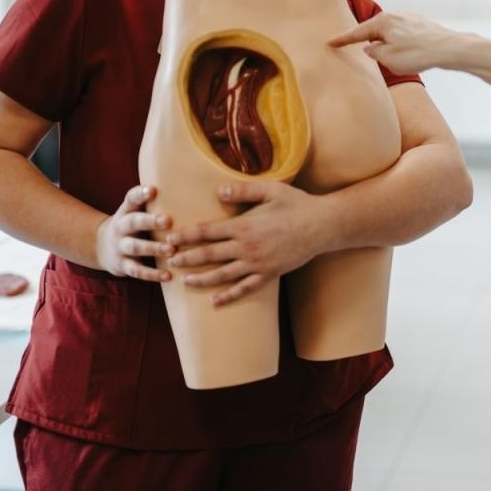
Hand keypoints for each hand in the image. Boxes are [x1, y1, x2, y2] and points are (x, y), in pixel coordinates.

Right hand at [93, 184, 174, 282]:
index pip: (131, 199)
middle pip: (134, 222)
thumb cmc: (131, 225)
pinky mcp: (122, 265)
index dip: (140, 194)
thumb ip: (154, 204)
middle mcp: (121, 227)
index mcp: (126, 211)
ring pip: (136, 247)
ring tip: (171, 250)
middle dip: (150, 221)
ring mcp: (120, 247)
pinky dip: (152, 274)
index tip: (153, 190)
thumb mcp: (135, 212)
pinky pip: (137, 270)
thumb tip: (191, 190)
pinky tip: (168, 275)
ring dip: (153, 248)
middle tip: (168, 221)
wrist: (100, 247)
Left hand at [165, 179, 330, 305]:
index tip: (170, 238)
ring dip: (201, 279)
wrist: (323, 226)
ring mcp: (258, 263)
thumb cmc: (297, 204)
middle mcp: (247, 247)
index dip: (187, 235)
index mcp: (244, 225)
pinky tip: (215, 301)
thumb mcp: (270, 190)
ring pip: (223, 275)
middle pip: (209, 255)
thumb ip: (242, 191)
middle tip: (168, 261)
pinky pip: (245, 288)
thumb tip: (217, 192)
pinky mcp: (269, 274)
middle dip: (187, 258)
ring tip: (184, 281)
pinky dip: (229, 296)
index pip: (207, 231)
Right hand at [328, 11, 465, 74]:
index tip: (330, 42)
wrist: (449, 48)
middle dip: (365, 39)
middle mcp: (394, 15)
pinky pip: (402, 33)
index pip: (357, 33)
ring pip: (389, 31)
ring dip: (385, 43)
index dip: (342, 39)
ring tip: (386, 56)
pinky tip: (405, 52)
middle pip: (373, 29)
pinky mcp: (420, 24)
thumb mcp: (389, 59)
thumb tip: (370, 47)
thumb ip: (374, 53)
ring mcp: (408, 18)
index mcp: (382, 23)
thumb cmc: (419, 54)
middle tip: (354, 46)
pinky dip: (398, 42)